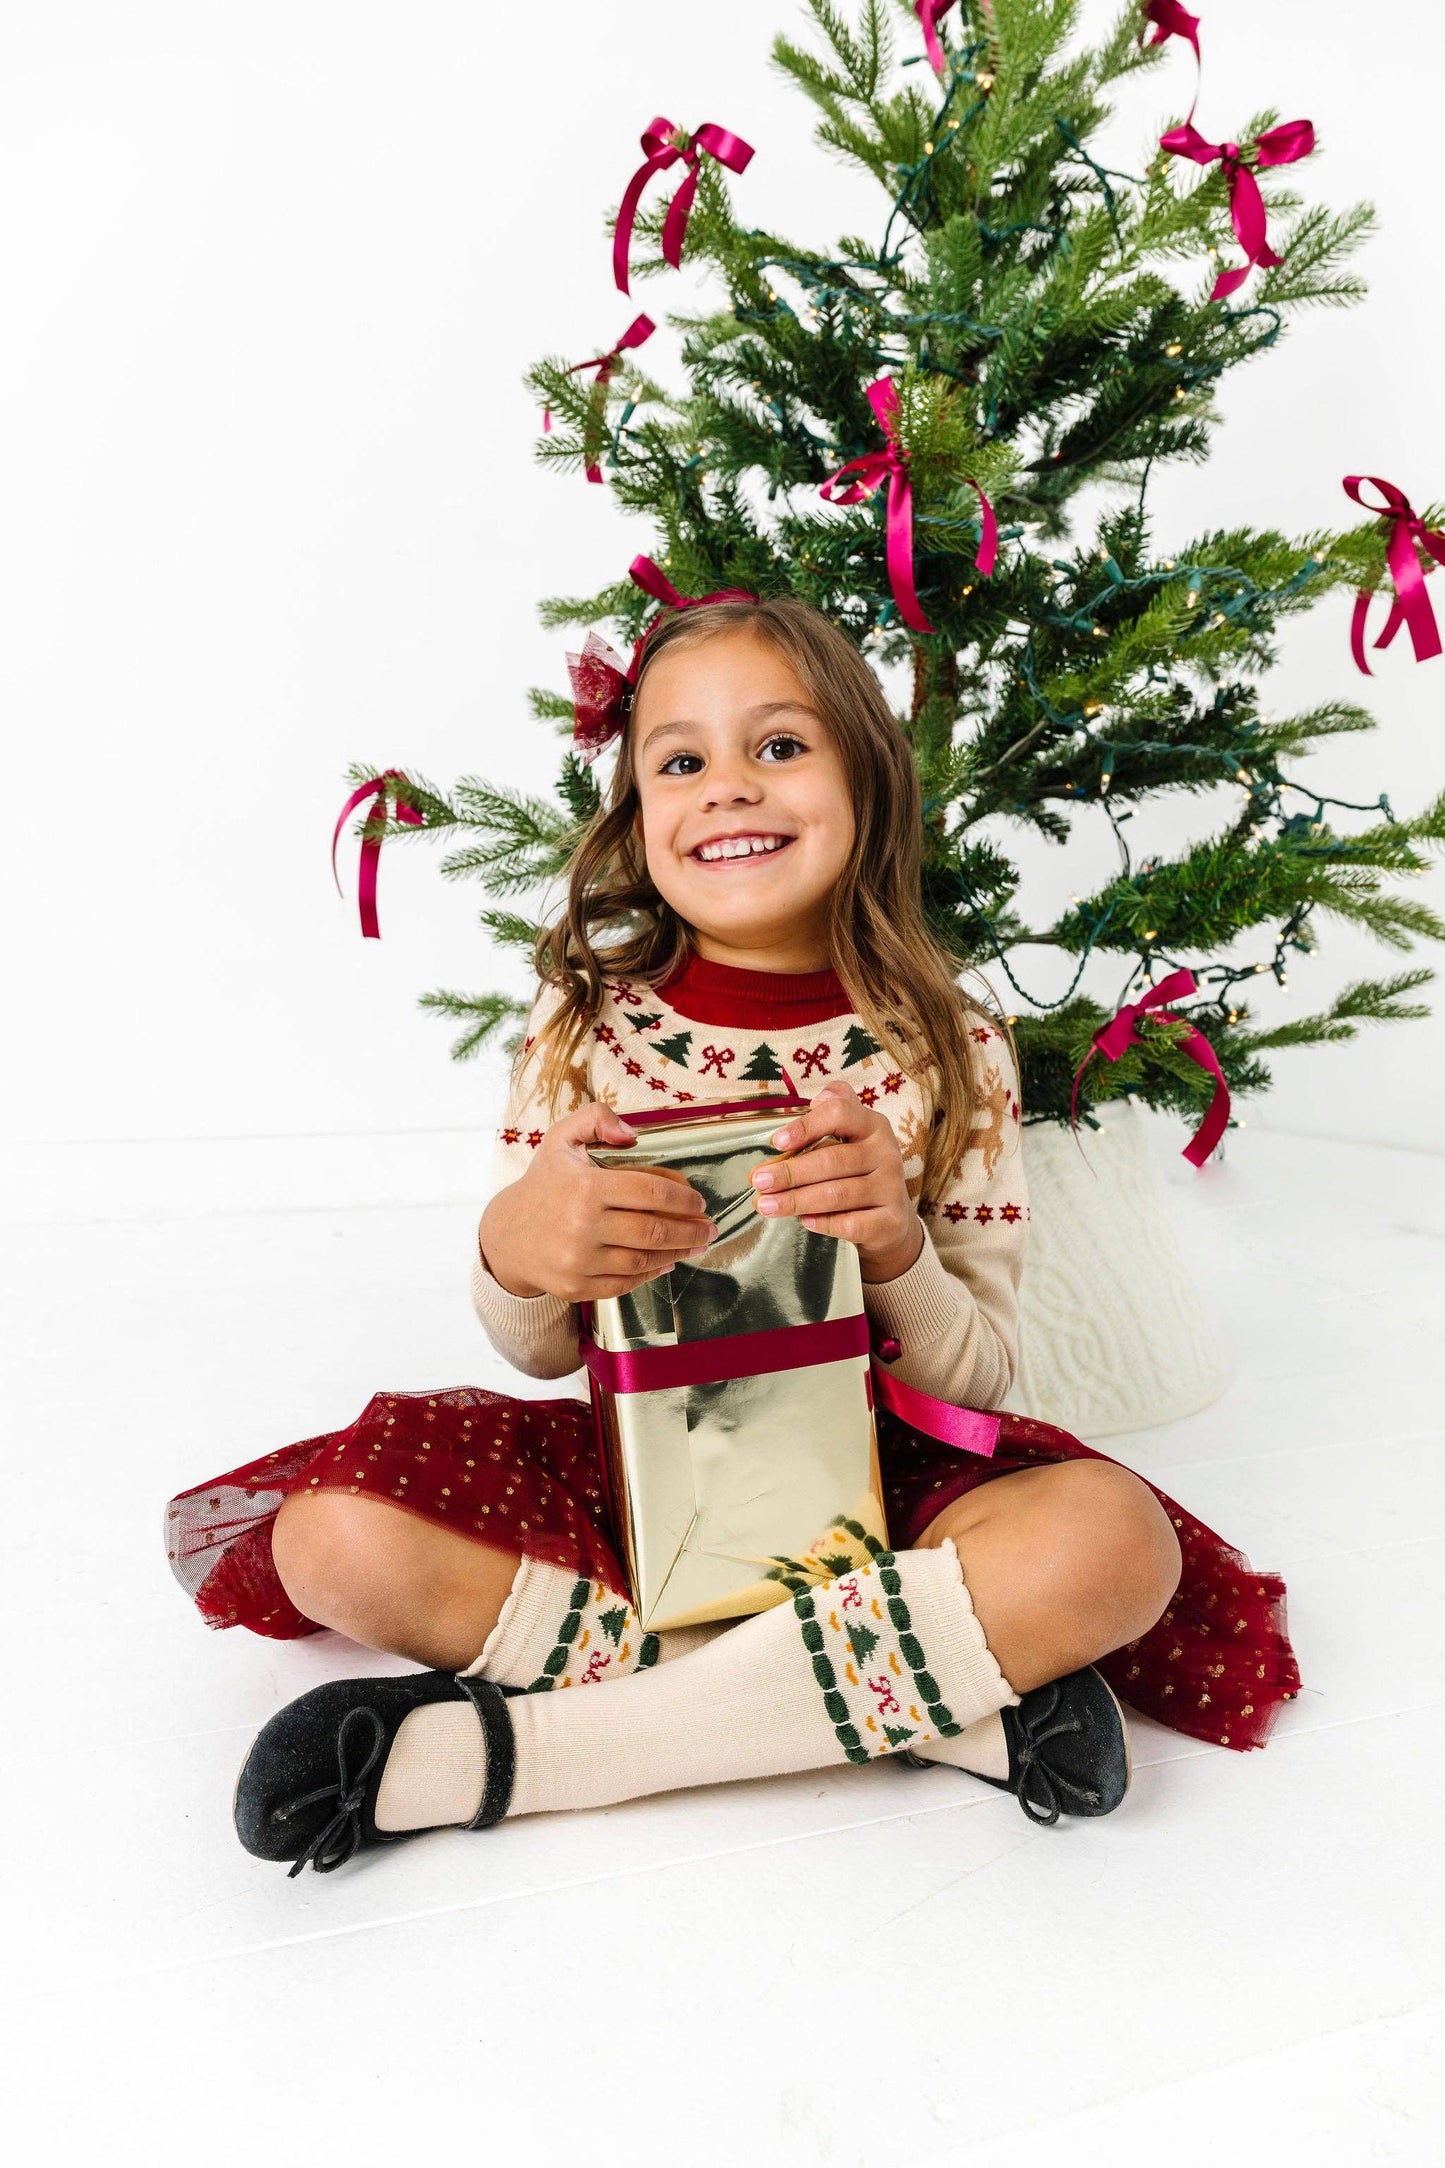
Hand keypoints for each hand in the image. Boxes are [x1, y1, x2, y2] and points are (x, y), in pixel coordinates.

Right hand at [478, 1101, 718, 1301]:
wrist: (506, 1235)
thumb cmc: (543, 1184)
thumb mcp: (562, 1139)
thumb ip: (596, 1119)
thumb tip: (632, 1132)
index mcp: (585, 1187)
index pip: (651, 1191)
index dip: (683, 1198)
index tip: (698, 1201)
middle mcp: (582, 1226)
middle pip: (653, 1230)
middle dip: (690, 1230)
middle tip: (708, 1228)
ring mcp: (579, 1260)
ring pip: (643, 1260)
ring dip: (676, 1253)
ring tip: (694, 1245)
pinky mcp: (576, 1286)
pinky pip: (625, 1284)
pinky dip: (650, 1274)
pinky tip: (664, 1264)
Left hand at [749, 1080, 924, 1282]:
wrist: (891, 1216)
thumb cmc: (859, 1170)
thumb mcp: (851, 1135)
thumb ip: (832, 1112)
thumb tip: (817, 1098)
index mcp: (872, 1125)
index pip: (840, 1114)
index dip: (806, 1126)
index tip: (776, 1142)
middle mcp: (886, 1153)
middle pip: (832, 1160)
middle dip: (790, 1173)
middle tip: (759, 1182)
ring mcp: (891, 1188)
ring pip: (837, 1194)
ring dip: (797, 1200)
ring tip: (767, 1205)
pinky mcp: (891, 1221)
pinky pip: (851, 1223)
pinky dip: (824, 1223)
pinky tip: (804, 1221)